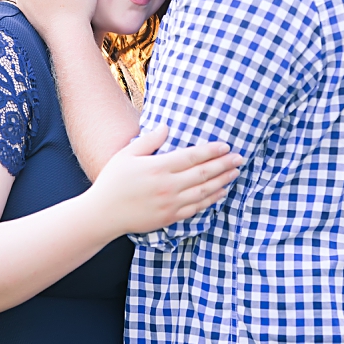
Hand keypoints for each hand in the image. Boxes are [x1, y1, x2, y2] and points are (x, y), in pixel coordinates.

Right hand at [86, 125, 240, 234]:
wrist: (104, 214)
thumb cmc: (112, 182)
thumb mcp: (126, 155)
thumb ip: (149, 140)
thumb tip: (167, 126)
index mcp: (158, 167)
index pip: (192, 156)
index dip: (211, 151)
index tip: (225, 146)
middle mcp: (168, 186)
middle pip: (203, 173)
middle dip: (224, 164)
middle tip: (239, 158)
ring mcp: (171, 203)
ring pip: (204, 191)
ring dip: (222, 181)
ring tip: (235, 173)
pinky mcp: (171, 217)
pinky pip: (197, 208)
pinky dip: (212, 200)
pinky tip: (221, 192)